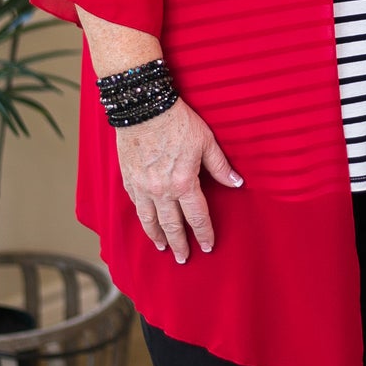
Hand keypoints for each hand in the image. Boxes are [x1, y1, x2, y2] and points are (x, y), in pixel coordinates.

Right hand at [114, 99, 241, 262]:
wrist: (143, 107)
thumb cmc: (177, 121)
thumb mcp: (206, 141)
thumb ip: (221, 166)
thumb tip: (237, 183)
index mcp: (184, 183)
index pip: (197, 217)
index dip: (204, 234)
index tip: (208, 247)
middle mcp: (162, 191)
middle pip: (172, 226)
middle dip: (179, 244)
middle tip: (183, 258)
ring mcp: (142, 186)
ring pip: (149, 220)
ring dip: (157, 236)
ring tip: (162, 247)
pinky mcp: (128, 178)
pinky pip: (135, 204)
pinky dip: (141, 216)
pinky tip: (145, 221)